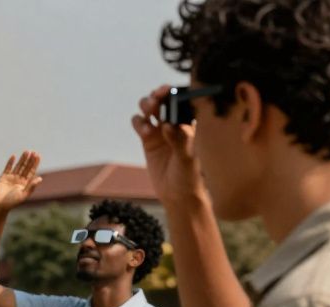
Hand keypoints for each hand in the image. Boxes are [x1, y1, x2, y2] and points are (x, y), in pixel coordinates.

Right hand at [0, 151, 42, 211]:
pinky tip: (13, 156)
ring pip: (18, 166)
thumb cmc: (12, 202)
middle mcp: (19, 179)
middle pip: (26, 167)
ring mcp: (11, 178)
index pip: (31, 171)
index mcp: (26, 184)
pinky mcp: (4, 177)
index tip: (38, 156)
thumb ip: (31, 186)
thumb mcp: (23, 194)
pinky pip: (8, 168)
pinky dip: (10, 162)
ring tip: (26, 151)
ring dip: (22, 159)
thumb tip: (40, 178)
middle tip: (33, 152)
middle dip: (29, 160)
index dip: (35, 164)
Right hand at [132, 86, 208, 203]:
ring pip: (149, 109)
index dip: (173, 92)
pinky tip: (144, 131)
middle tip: (156, 99)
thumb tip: (169, 125)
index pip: (181, 100)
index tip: (168, 90)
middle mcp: (174, 123)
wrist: (178, 193)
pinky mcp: (147, 140)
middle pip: (162, 100)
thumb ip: (179, 140)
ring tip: (149, 112)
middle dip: (157, 96)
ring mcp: (160, 131)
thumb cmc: (190, 175)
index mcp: (189, 123)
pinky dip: (139, 123)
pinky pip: (140, 124)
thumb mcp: (188, 158)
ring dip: (146, 105)